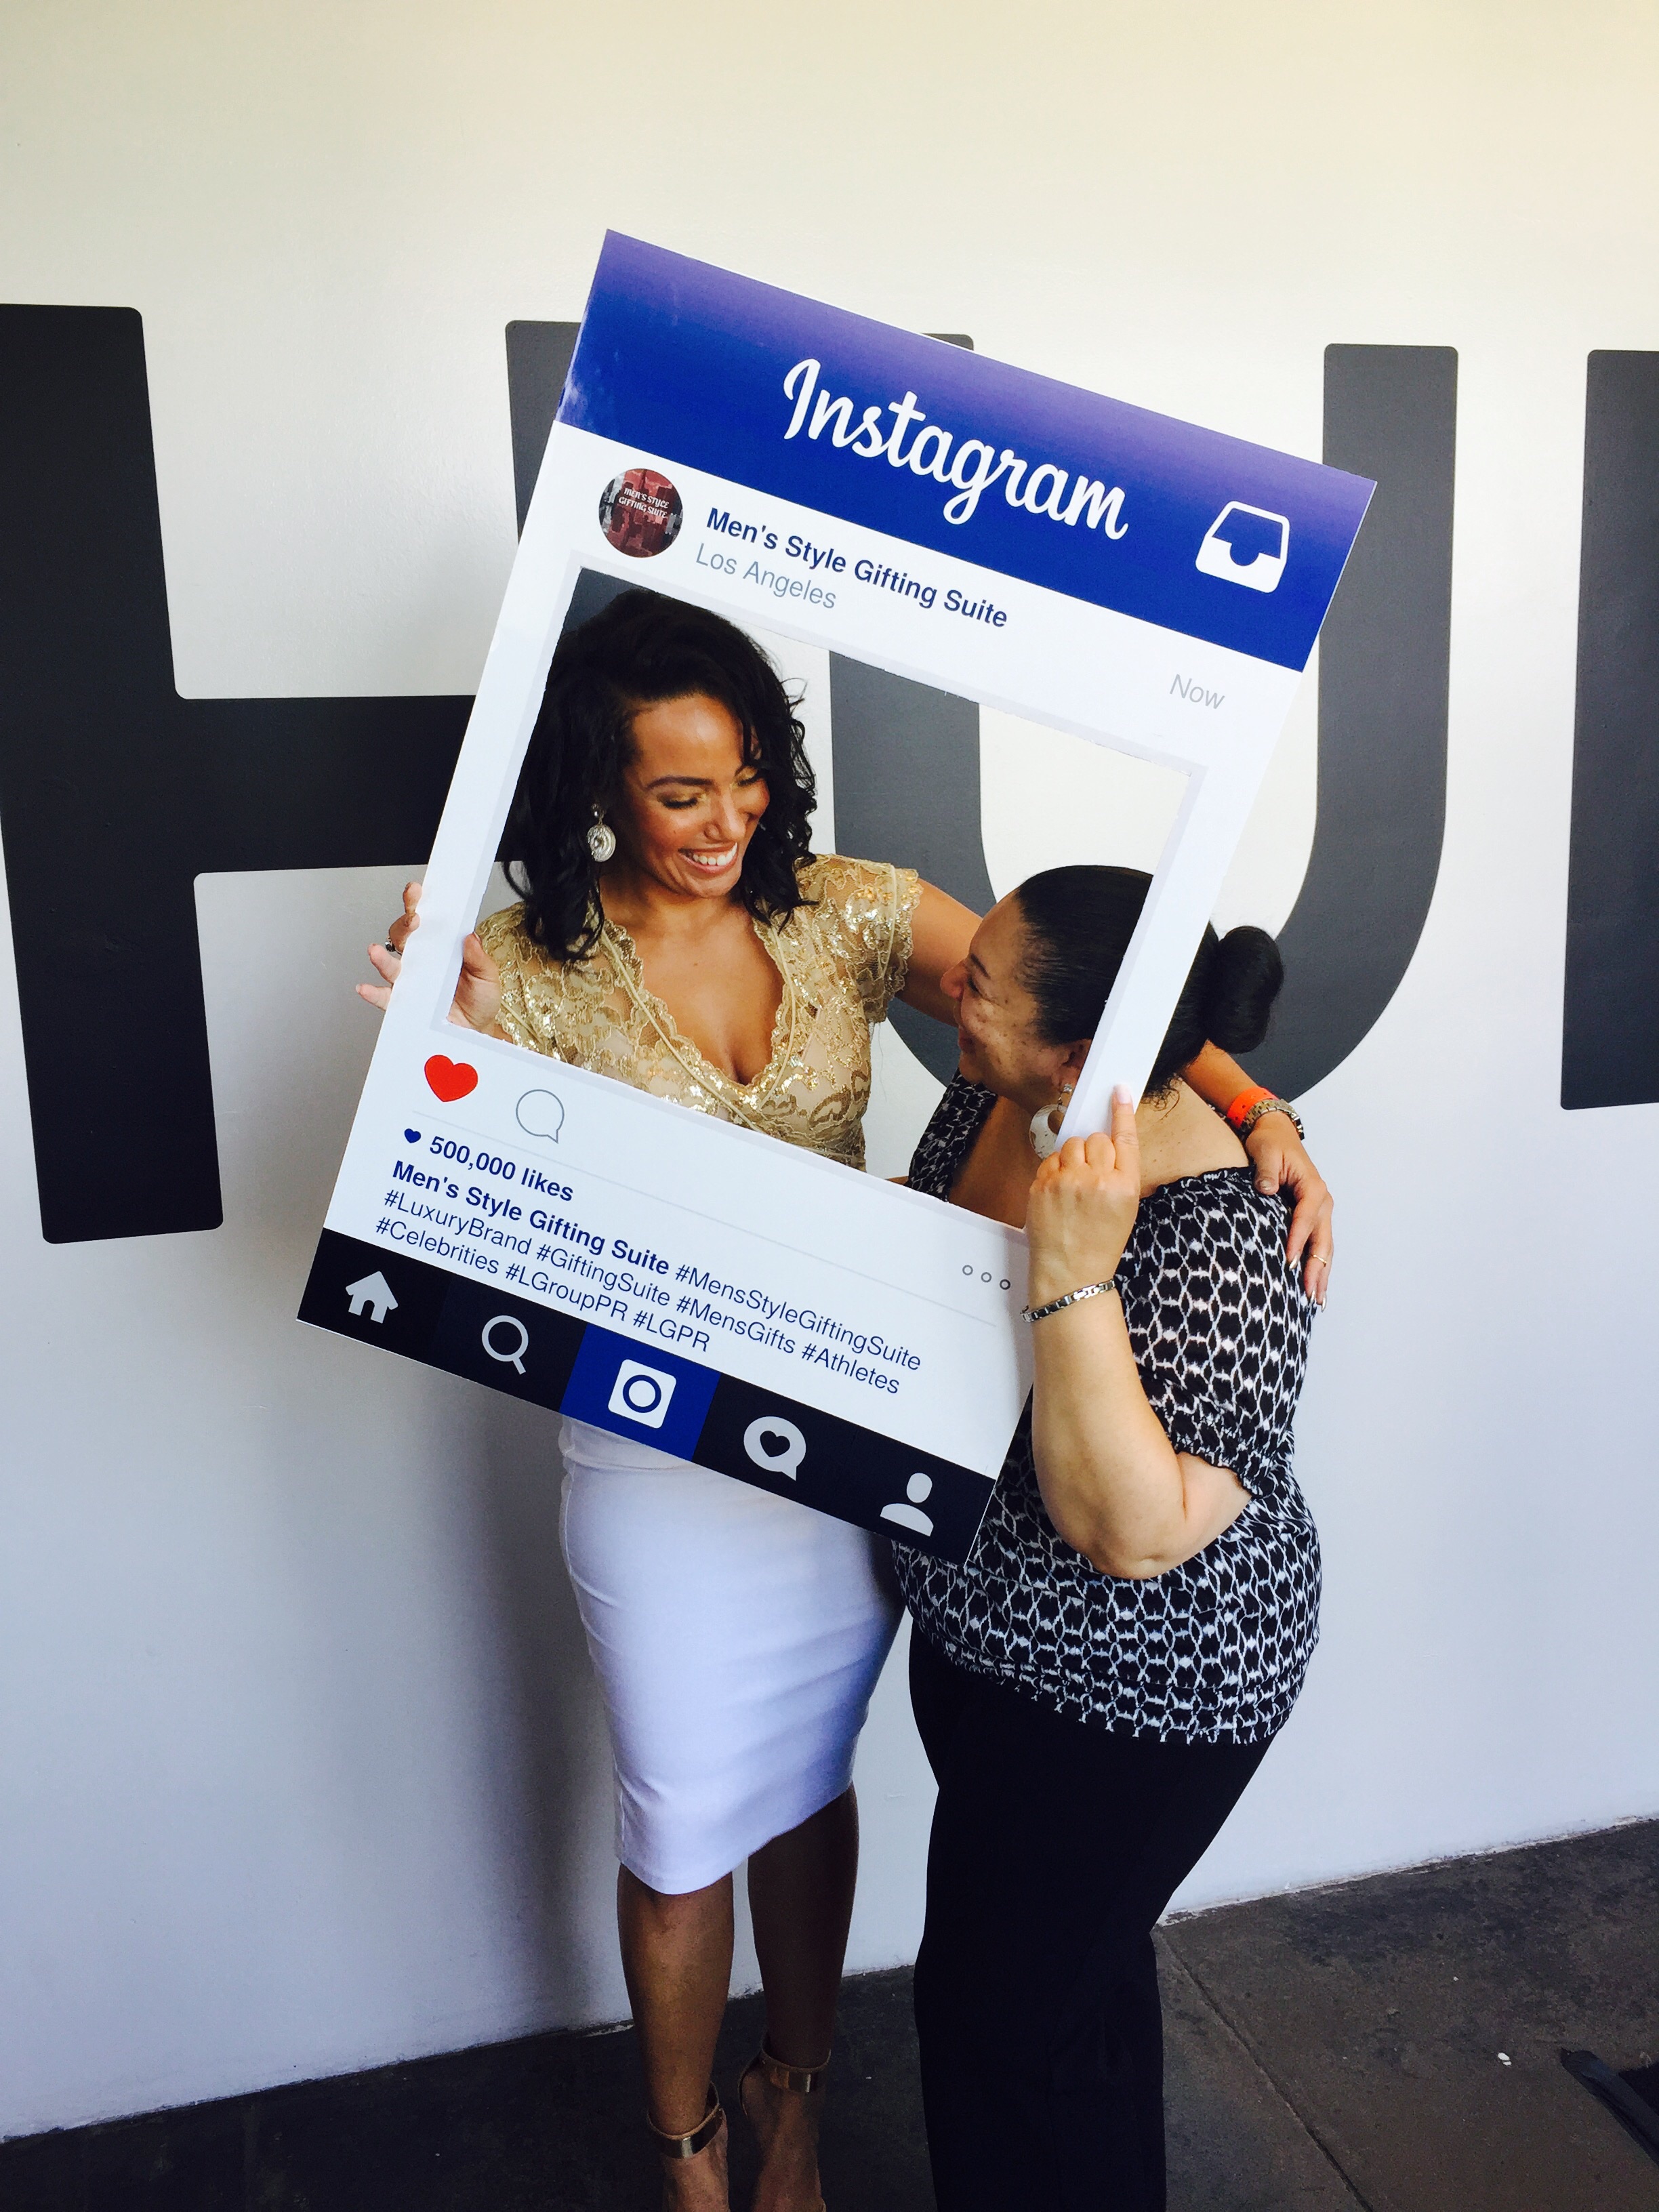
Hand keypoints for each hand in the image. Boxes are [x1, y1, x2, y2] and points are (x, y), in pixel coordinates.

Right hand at [355, 880, 503, 1033]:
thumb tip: (470, 936)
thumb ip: (478, 957)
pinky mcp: (406, 1004)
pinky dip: (374, 993)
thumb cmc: (480, 999)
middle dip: (404, 926)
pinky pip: (386, 998)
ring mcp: (412, 982)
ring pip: (391, 965)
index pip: (426, 922)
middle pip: (403, 938)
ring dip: (382, 959)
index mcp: (440, 948)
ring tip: (377, 952)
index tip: (416, 892)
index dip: (417, 904)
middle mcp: (422, 961)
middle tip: (413, 920)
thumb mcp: (487, 975)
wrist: (477, 1030)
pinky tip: (366, 988)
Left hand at [1025, 1088, 1139, 1308]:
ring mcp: (1066, 1182)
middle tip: (1092, 1173)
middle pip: (1095, 1139)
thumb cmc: (1100, 1244)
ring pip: (1071, 1144)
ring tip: (1074, 1184)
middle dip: (1094, 1149)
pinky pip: (1050, 1160)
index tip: (1119, 1091)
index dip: (1121, 1112)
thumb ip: (1119, 1174)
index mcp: (1124, 1187)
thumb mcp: (1125, 1210)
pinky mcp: (1041, 1185)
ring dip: (1073, 1157)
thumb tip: (1105, 1142)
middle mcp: (1097, 1180)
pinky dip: (1055, 1170)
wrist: (1071, 1274)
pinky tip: (1059, 1192)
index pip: (1125, 1138)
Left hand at [1244, 1113, 1332, 1303]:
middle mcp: (1322, 1202)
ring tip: (1318, 1301)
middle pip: (1322, 1240)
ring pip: (1324, 1248)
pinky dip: (1318, 1266)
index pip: (1304, 1219)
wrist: (1276, 1134)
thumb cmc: (1269, 1142)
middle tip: (1310, 1295)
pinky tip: (1315, 1287)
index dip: (1296, 1241)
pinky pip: (1318, 1245)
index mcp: (1313, 1187)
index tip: (1286, 1262)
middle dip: (1316, 1269)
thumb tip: (1267, 1190)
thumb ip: (1267, 1171)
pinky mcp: (1314, 1218)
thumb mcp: (1265, 1151)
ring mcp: (1321, 1212)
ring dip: (1321, 1274)